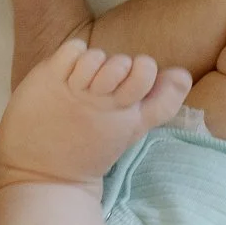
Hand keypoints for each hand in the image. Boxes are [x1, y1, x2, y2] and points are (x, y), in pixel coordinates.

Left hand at [0, 38, 192, 193]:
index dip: (149, 73)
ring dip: (93, 62)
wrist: (42, 175)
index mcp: (129, 117)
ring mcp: (78, 91)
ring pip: (100, 56)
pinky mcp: (51, 80)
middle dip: (123, 65)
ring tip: (81, 81)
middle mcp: (107, 104)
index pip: (157, 81)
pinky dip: (72, 54)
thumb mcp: (129, 131)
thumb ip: (158, 103)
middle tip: (106, 81)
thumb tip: (183, 74)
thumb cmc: (88, 149)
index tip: (136, 81)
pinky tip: (66, 72)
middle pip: (131, 64)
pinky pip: (74, 50)